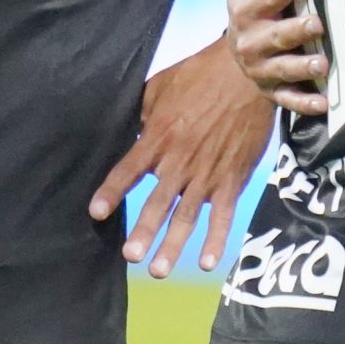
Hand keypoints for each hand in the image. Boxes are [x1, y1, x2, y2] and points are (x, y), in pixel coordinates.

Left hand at [89, 30, 278, 279]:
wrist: (247, 73)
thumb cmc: (200, 75)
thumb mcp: (160, 87)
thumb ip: (142, 113)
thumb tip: (129, 132)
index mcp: (159, 137)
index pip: (129, 170)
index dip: (111, 192)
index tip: (97, 213)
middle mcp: (181, 161)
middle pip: (157, 203)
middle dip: (143, 231)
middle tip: (130, 256)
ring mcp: (208, 174)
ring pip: (187, 216)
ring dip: (173, 245)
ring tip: (158, 270)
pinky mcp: (232, 179)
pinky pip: (223, 215)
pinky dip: (216, 240)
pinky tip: (206, 262)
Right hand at [227, 0, 329, 116]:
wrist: (240, 49)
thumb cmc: (252, 4)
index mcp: (246, 11)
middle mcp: (251, 42)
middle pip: (276, 36)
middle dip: (296, 31)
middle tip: (318, 23)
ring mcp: (261, 69)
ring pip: (282, 69)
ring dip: (302, 68)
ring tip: (323, 64)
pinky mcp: (272, 91)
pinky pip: (288, 100)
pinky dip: (304, 102)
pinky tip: (324, 102)